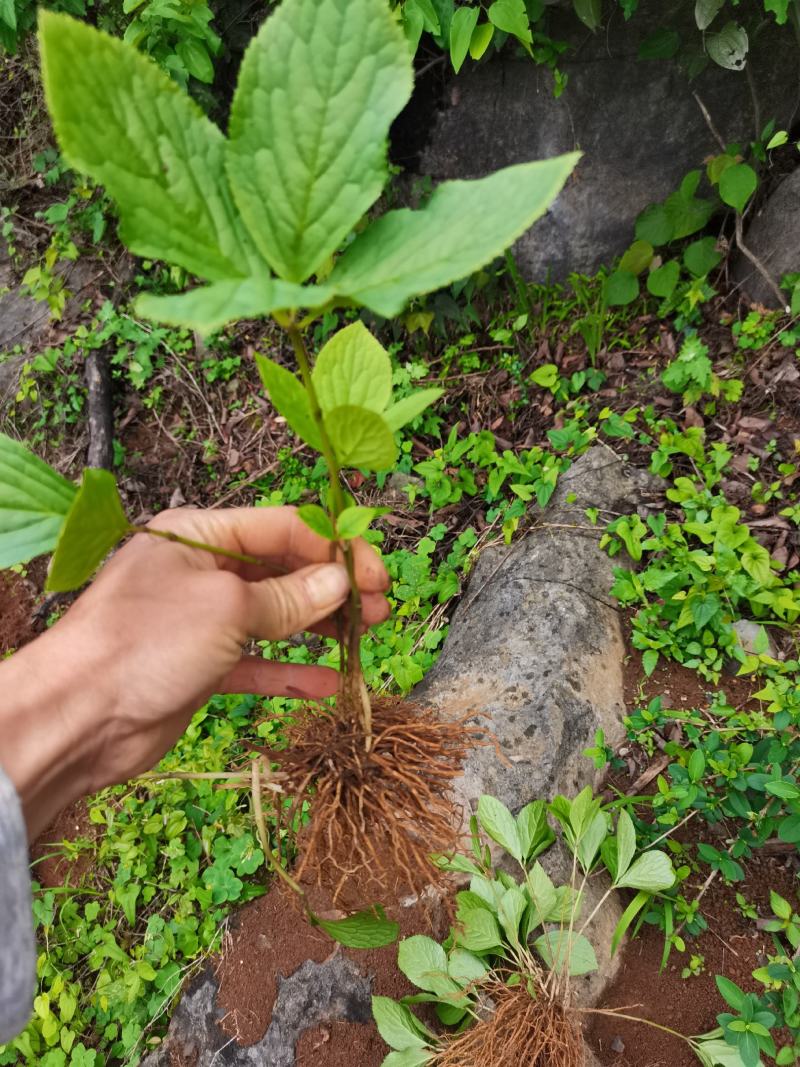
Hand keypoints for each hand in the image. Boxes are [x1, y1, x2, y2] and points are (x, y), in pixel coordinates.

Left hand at [0, 506, 388, 835]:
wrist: (79, 718)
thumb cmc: (143, 644)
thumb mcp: (227, 610)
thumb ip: (288, 597)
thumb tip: (340, 581)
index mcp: (199, 535)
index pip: (283, 527)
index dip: (334, 547)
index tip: (376, 575)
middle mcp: (202, 571)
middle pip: (282, 570)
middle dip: (332, 587)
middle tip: (378, 609)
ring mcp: (201, 621)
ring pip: (275, 615)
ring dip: (319, 626)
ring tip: (363, 638)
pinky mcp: (201, 666)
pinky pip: (257, 662)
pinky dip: (290, 671)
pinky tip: (328, 683)